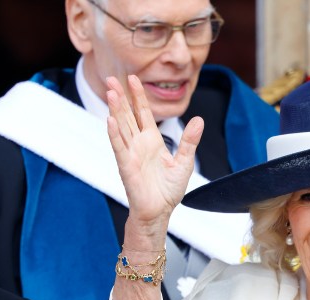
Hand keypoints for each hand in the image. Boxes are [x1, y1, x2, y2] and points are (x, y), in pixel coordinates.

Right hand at [105, 75, 202, 240]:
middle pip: (128, 115)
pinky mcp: (127, 167)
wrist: (159, 212)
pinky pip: (119, 148)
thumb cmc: (168, 191)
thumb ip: (189, 141)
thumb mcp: (184, 162)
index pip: (143, 113)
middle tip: (111, 78)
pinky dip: (114, 134)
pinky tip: (110, 120)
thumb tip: (199, 120)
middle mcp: (139, 145)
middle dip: (120, 97)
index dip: (138, 96)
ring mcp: (131, 154)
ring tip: (110, 92)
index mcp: (152, 141)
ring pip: (121, 127)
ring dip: (115, 110)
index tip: (133, 79)